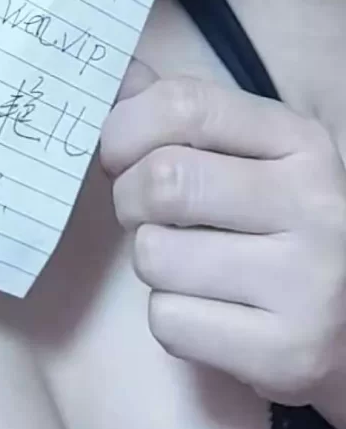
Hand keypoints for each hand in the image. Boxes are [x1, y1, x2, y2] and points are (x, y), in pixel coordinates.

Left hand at [99, 62, 345, 419]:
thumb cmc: (289, 225)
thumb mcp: (259, 155)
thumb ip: (191, 114)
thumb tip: (116, 76)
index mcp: (300, 142)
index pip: (185, 105)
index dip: (126, 126)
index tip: (118, 151)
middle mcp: (313, 204)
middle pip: (163, 180)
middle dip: (128, 198)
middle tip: (143, 212)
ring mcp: (306, 282)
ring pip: (155, 256)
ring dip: (151, 262)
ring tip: (190, 264)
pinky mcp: (286, 352)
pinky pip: (170, 321)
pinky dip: (171, 317)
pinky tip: (211, 311)